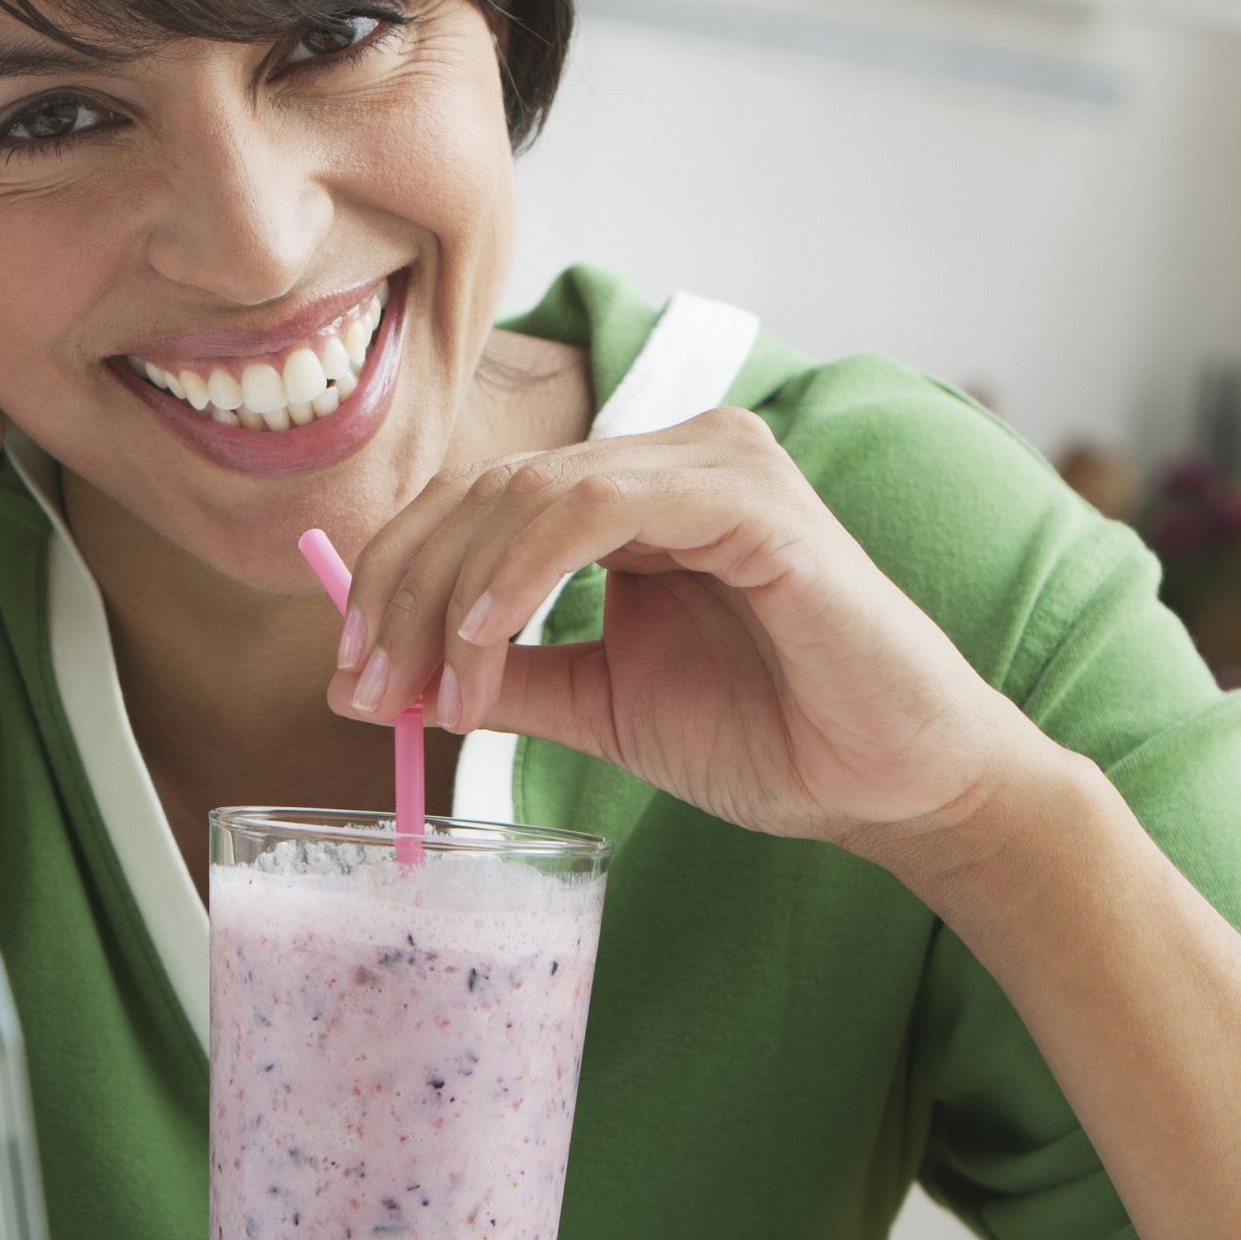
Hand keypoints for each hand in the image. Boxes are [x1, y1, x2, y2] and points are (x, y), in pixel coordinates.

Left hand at [330, 407, 1054, 852]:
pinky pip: (596, 507)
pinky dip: (523, 572)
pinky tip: (488, 642)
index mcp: (634, 493)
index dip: (394, 582)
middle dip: (404, 596)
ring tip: (436, 698)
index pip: (476, 503)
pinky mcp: (749, 496)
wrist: (891, 785)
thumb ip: (503, 679)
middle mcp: (670, 454)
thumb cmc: (771, 738)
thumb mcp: (600, 706)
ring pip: (526, 494)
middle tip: (367, 693)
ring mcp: (714, 461)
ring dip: (454, 599)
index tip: (349, 681)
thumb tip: (374, 688)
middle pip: (484, 491)